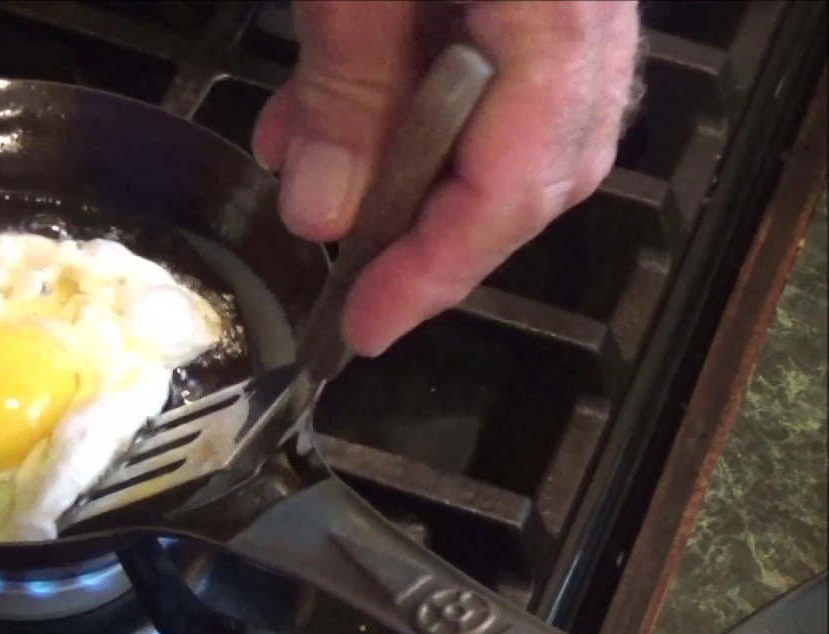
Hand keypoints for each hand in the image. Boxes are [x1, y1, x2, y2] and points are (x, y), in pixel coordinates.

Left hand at [252, 0, 643, 355]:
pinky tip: (336, 89)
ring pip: (520, 121)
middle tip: (351, 265)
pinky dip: (419, 92)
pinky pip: (504, 60)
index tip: (363, 325)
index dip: (434, 270)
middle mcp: (598, 12)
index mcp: (563, 10)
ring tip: (313, 164)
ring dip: (410, 161)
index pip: (515, 184)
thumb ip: (347, 83)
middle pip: (536, 169)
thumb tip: (323, 216)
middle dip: (431, 229)